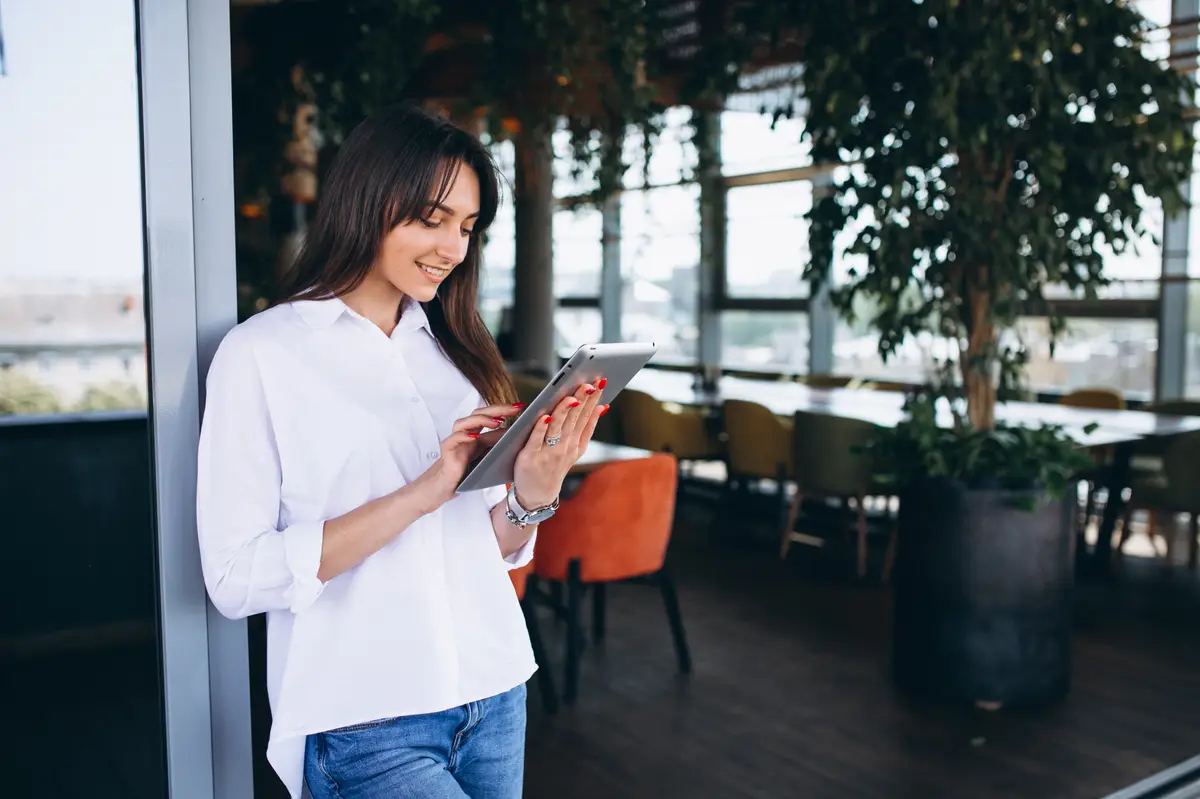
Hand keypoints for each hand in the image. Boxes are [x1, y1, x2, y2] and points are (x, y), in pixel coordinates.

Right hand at [411, 403, 523, 513]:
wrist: (442, 490)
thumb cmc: (464, 474)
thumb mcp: (486, 459)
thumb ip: (496, 446)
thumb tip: (516, 435)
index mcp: (475, 435)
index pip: (489, 416)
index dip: (504, 410)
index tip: (521, 407)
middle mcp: (464, 435)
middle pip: (478, 414)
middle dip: (497, 409)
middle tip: (515, 409)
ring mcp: (455, 442)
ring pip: (463, 423)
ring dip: (481, 420)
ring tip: (497, 422)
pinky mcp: (447, 453)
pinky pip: (452, 440)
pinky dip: (462, 436)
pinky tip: (473, 436)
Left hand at [512, 379, 608, 508]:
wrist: (536, 495)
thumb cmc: (554, 466)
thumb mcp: (576, 449)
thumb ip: (588, 427)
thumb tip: (602, 406)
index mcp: (575, 443)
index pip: (586, 416)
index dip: (593, 400)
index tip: (599, 382)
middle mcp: (564, 448)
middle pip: (574, 419)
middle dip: (582, 400)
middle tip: (588, 383)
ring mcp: (547, 453)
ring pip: (557, 428)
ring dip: (564, 411)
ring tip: (571, 397)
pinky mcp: (529, 458)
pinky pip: (535, 440)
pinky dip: (541, 429)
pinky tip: (546, 416)